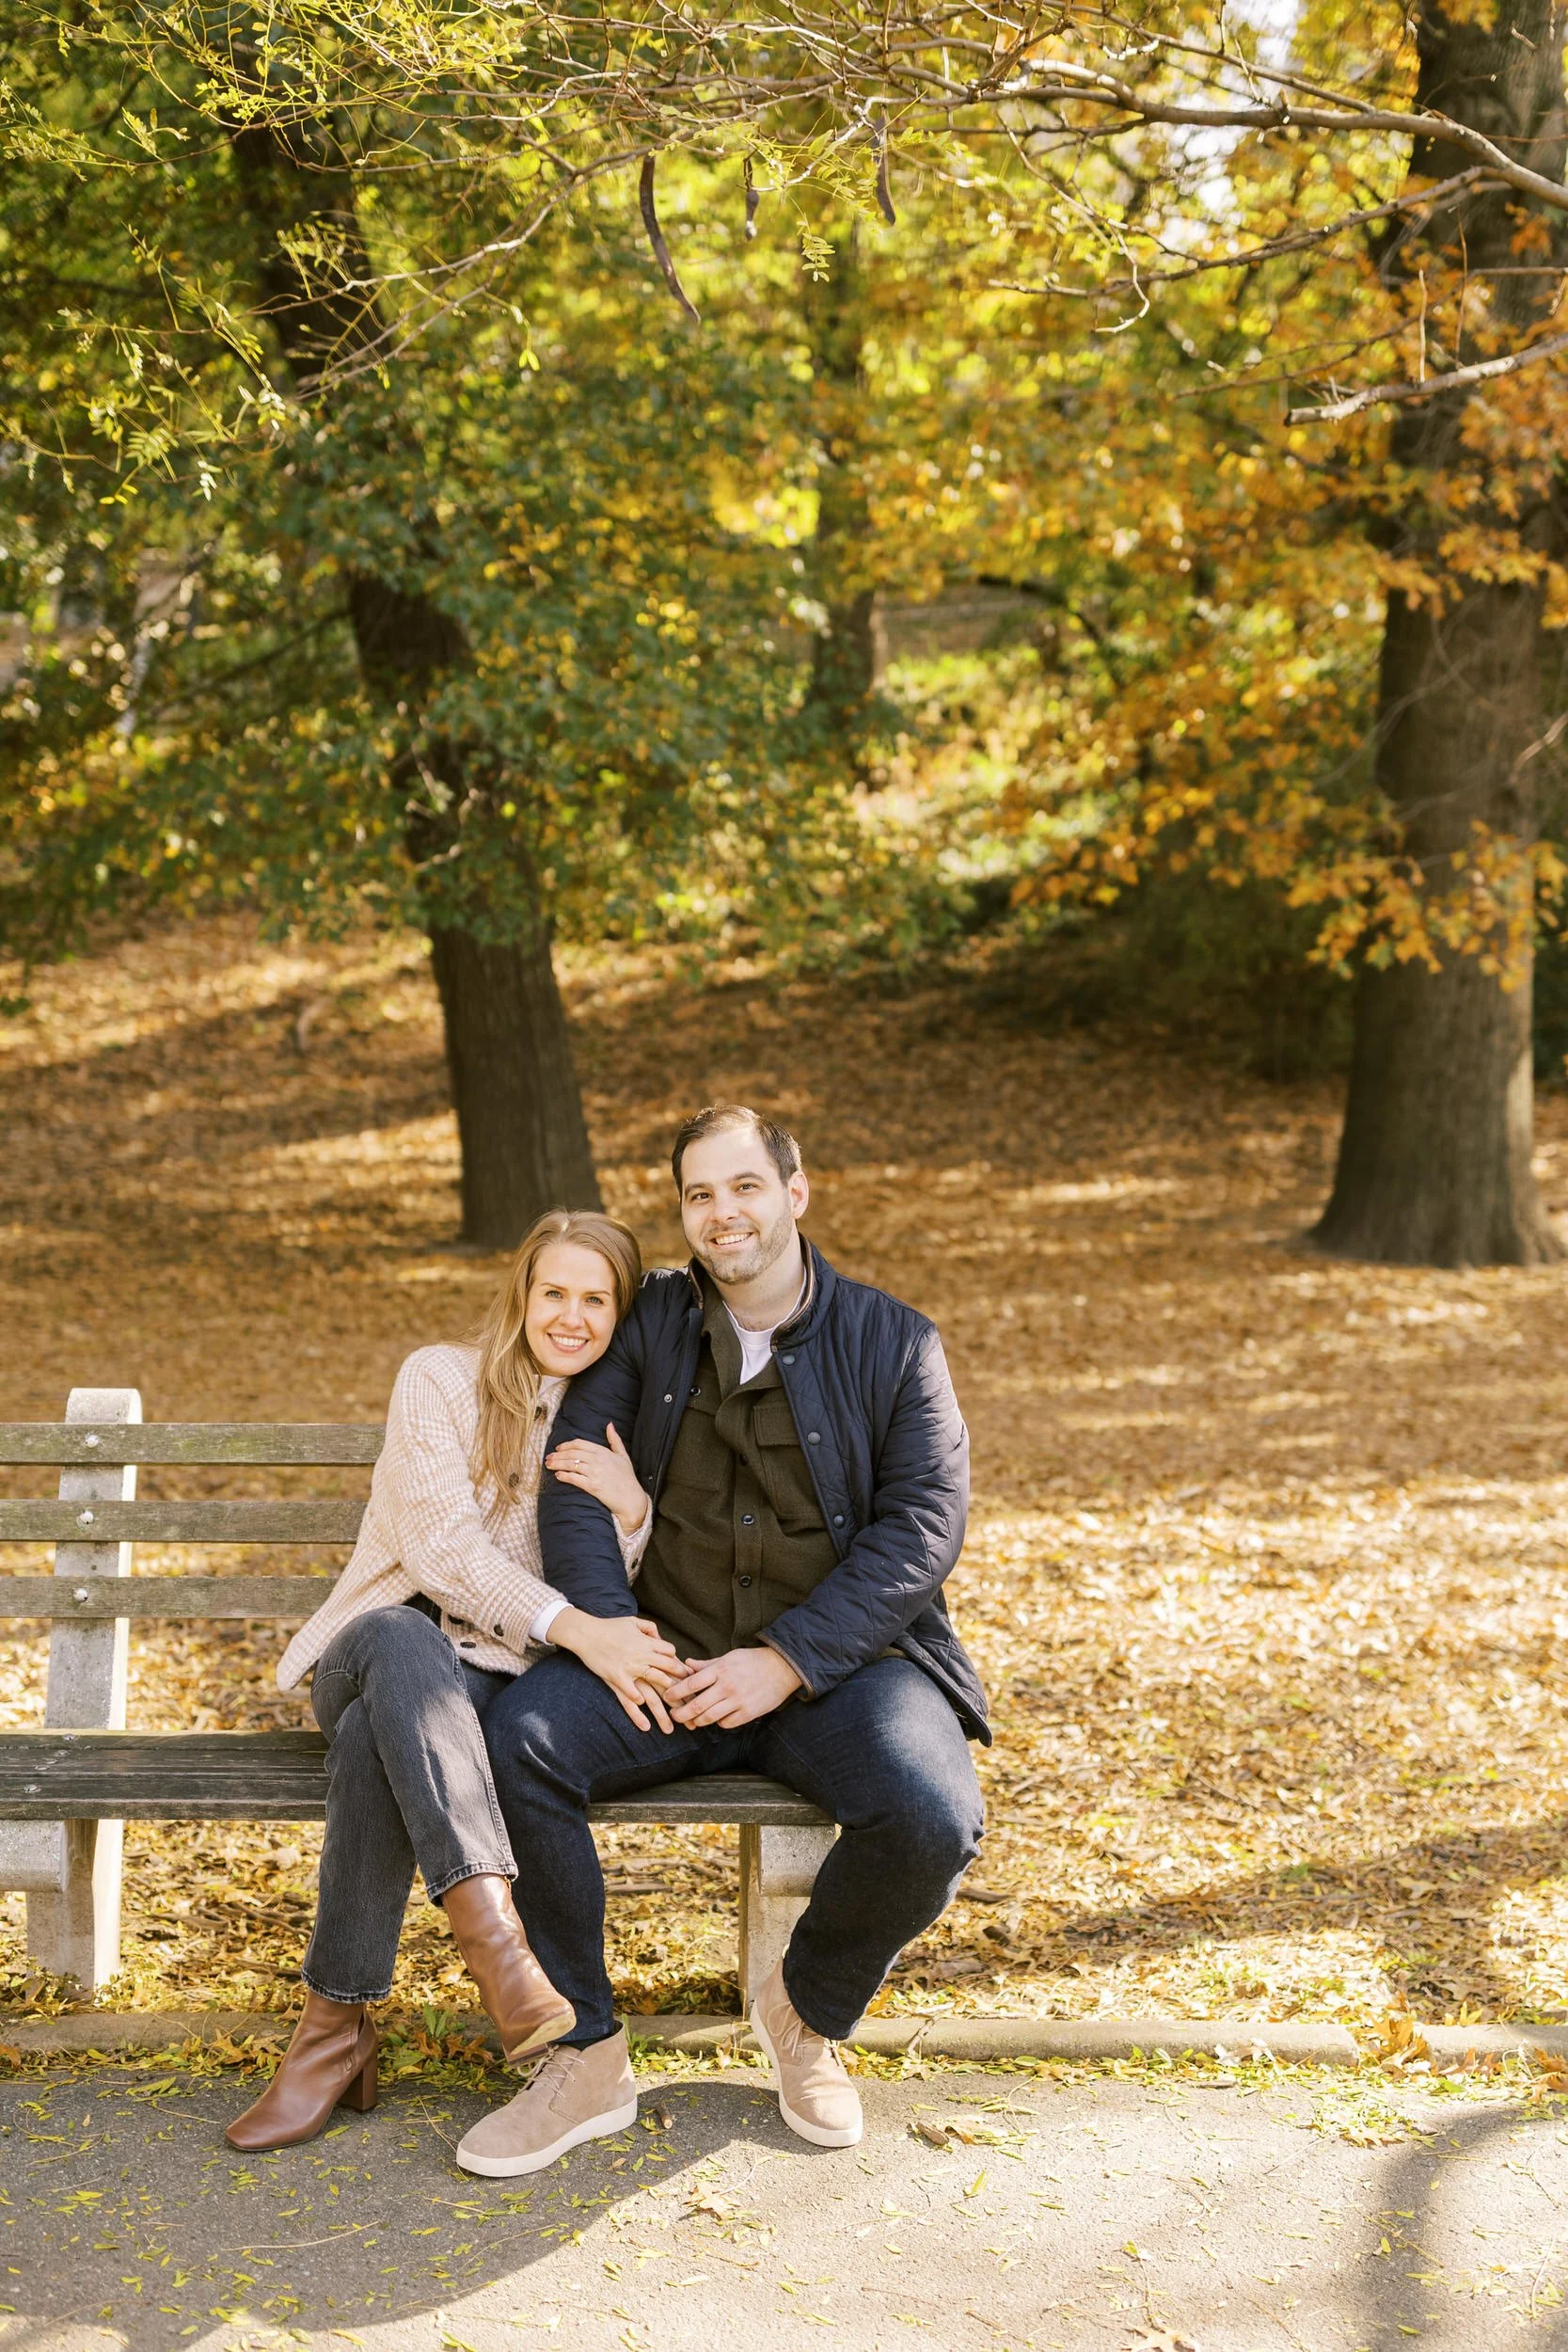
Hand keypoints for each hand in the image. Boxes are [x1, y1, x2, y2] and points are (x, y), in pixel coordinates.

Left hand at [545, 1422, 649, 1534]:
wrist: (631, 1499)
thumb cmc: (627, 1478)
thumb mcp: (623, 1455)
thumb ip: (615, 1440)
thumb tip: (609, 1425)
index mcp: (604, 1452)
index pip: (580, 1444)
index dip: (566, 1445)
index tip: (558, 1448)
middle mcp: (598, 1460)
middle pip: (572, 1453)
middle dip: (557, 1455)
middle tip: (548, 1458)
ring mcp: (595, 1473)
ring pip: (571, 1464)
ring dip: (557, 1464)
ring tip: (548, 1465)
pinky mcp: (592, 1486)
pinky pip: (574, 1479)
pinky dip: (563, 1476)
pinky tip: (557, 1475)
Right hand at [549, 1609, 680, 1732]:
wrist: (586, 1633)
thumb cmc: (609, 1626)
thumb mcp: (633, 1621)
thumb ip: (649, 1628)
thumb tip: (659, 1637)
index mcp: (648, 1643)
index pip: (671, 1656)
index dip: (678, 1666)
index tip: (685, 1679)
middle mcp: (642, 1657)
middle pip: (668, 1675)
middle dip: (681, 1691)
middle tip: (690, 1706)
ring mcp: (630, 1669)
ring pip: (653, 1692)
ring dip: (663, 1711)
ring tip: (672, 1725)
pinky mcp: (616, 1679)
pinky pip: (630, 1697)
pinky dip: (637, 1710)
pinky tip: (645, 1724)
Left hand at [665, 1646, 802, 1730]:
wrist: (782, 1668)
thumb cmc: (753, 1661)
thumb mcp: (729, 1657)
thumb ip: (706, 1664)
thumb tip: (686, 1664)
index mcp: (720, 1669)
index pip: (691, 1684)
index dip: (675, 1693)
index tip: (667, 1697)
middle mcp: (727, 1685)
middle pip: (697, 1706)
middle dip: (681, 1713)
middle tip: (674, 1715)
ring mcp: (738, 1700)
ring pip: (709, 1718)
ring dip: (696, 1721)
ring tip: (691, 1721)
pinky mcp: (748, 1712)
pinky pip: (726, 1723)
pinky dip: (718, 1722)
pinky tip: (716, 1718)